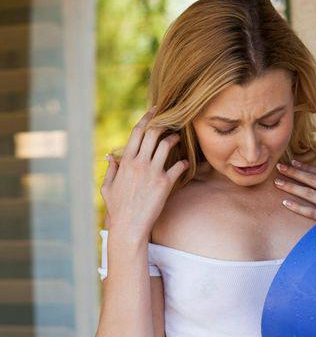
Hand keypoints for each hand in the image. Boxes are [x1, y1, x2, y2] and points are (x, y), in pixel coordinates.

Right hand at [101, 106, 188, 239]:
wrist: (129, 226)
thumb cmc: (117, 209)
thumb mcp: (107, 187)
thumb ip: (110, 170)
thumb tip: (110, 157)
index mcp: (125, 161)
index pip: (137, 132)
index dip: (147, 118)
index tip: (155, 110)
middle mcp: (139, 163)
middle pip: (153, 133)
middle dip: (164, 123)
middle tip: (172, 120)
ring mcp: (152, 172)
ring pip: (166, 145)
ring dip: (174, 139)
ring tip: (178, 138)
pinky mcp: (164, 184)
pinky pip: (178, 167)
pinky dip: (184, 163)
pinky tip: (187, 163)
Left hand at [274, 158, 315, 221]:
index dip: (306, 166)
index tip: (293, 162)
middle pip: (313, 179)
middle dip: (294, 172)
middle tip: (279, 167)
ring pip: (309, 193)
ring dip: (291, 187)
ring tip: (278, 183)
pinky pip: (310, 212)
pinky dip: (297, 207)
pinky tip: (286, 202)